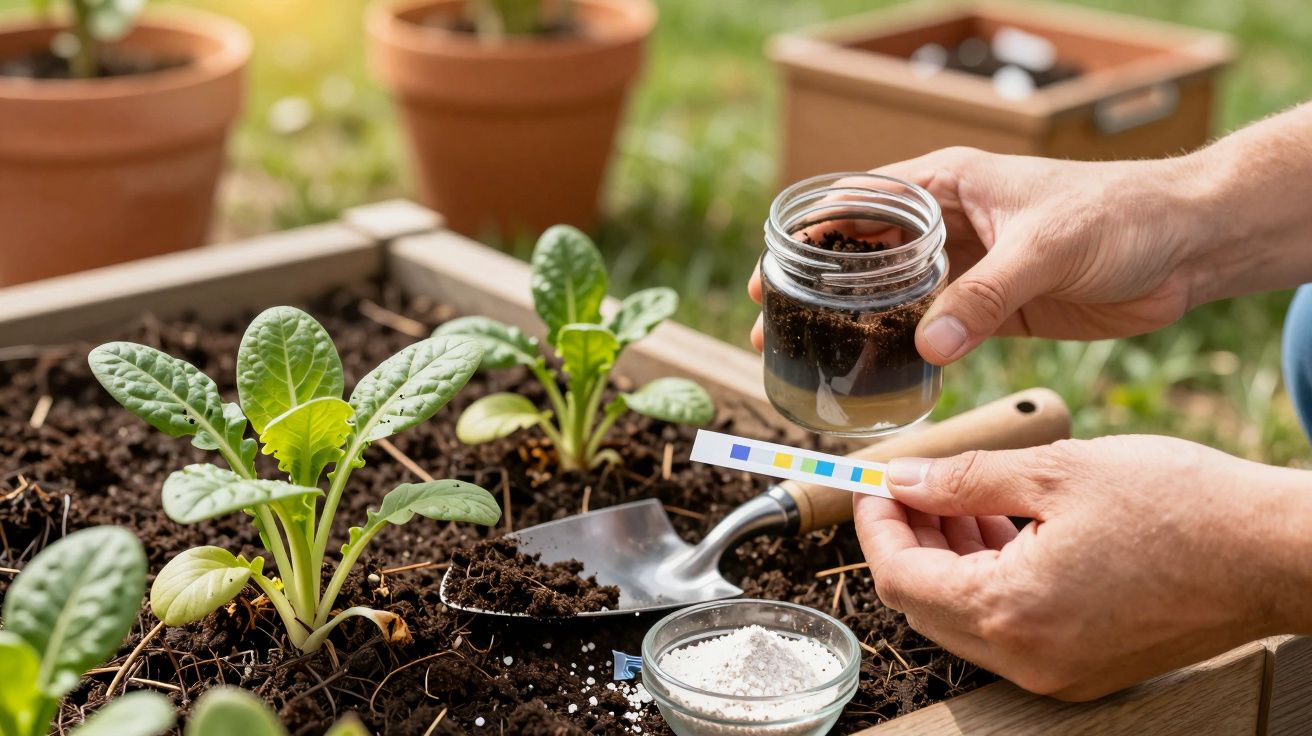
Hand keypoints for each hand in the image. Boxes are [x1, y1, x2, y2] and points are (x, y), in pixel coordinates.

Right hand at [749, 148, 1206, 360]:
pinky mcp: (993, 311)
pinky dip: (907, 354)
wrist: (1189, 246)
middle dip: (819, 290)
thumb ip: (987, 293)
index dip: (811, 236)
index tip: (773, 273)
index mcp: (949, 184)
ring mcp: (969, 270)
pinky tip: (878, 376)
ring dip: (855, 328)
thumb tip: (928, 346)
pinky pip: (937, 333)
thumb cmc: (1121, 214)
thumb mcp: (1048, 245)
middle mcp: (949, 224)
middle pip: (864, 256)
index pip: (860, 203)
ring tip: (811, 358)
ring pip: (895, 299)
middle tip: (773, 327)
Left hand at [855, 435, 1311, 699]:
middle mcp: (1027, 658)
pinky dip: (992, 576)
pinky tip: (1002, 524)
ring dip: (950, 556)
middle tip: (912, 484)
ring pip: (967, 615)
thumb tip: (902, 480)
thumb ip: (963, 479)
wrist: (1273, 551)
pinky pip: (1011, 625)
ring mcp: (1058, 670)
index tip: (872, 483)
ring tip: (961, 494)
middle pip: (925, 603)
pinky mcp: (1084, 664)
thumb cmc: (1179, 505)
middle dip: (908, 539)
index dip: (875, 525)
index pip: (898, 577)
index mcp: (1011, 612)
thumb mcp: (1056, 471)